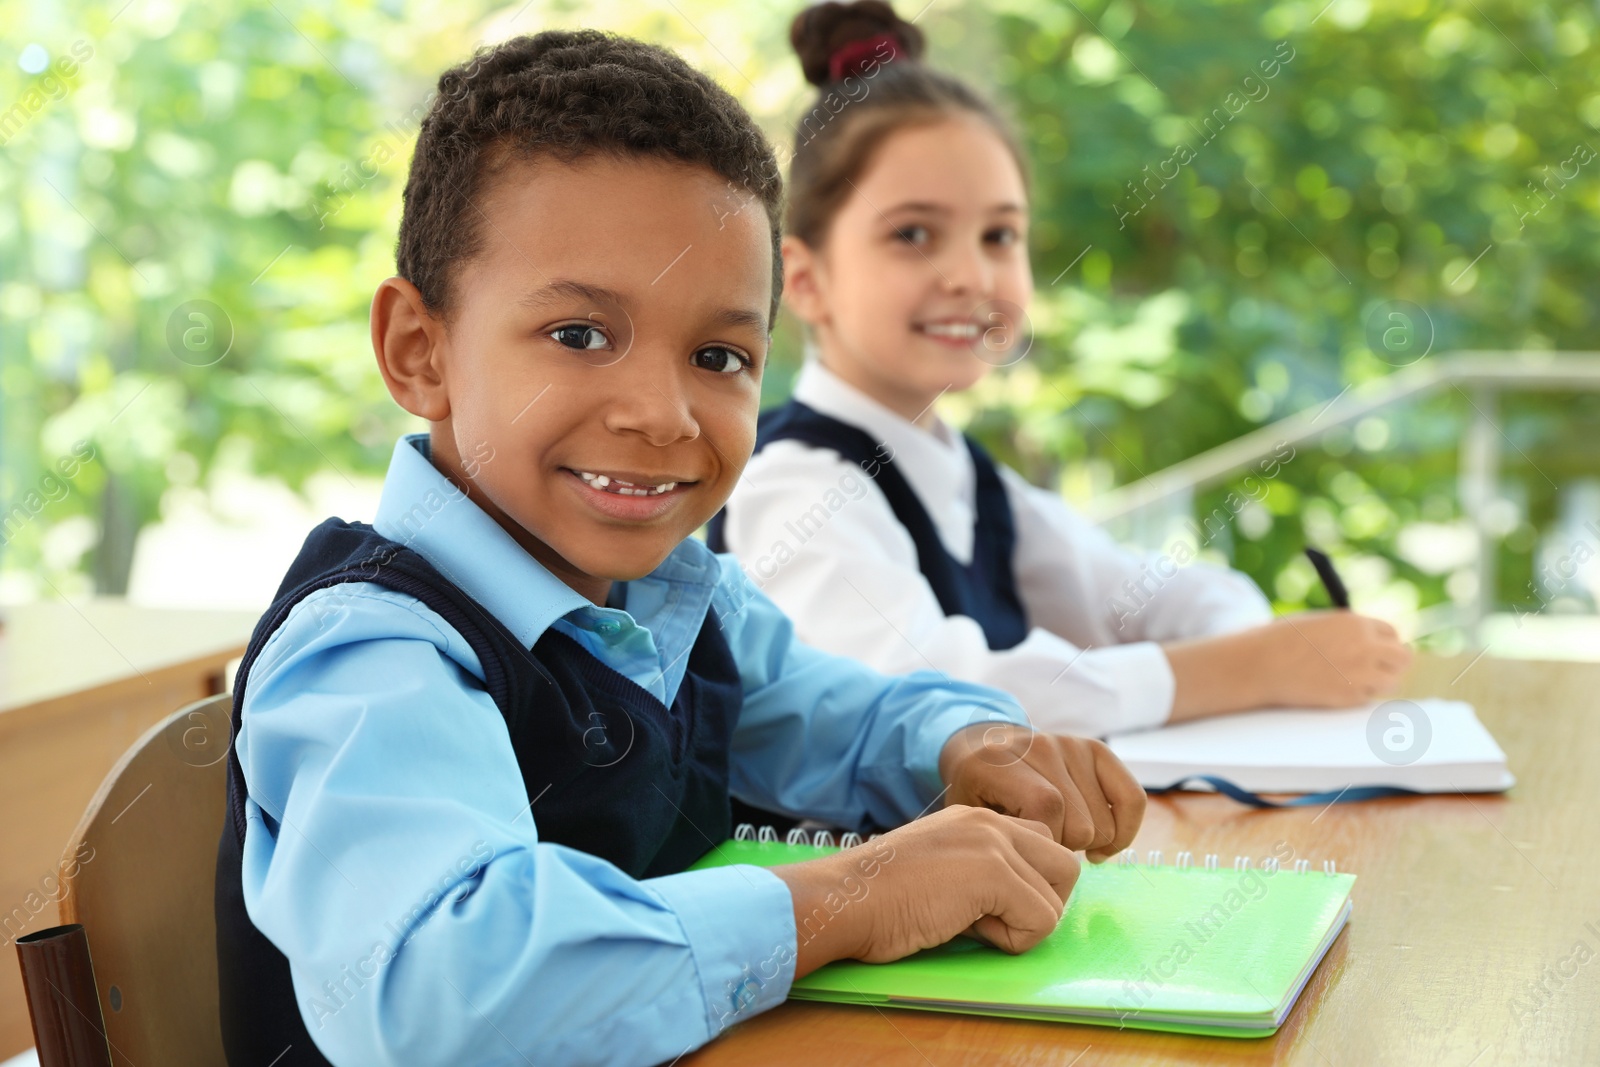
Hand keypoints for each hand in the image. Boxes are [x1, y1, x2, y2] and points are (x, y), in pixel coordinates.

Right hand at [771, 806, 1078, 975]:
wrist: (845, 898)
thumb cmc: (880, 898)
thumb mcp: (940, 869)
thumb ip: (981, 870)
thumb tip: (1023, 902)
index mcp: (977, 818)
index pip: (1041, 845)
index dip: (1027, 885)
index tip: (988, 907)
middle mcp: (991, 822)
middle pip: (1064, 865)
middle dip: (1040, 903)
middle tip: (992, 919)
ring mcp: (994, 844)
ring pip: (1056, 898)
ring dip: (1022, 924)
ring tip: (972, 923)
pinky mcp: (993, 873)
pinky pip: (1041, 920)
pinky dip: (1011, 940)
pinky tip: (966, 929)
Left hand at [937, 723, 1145, 861]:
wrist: (982, 751)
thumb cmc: (976, 798)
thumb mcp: (968, 822)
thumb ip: (993, 846)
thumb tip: (1030, 885)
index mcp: (999, 761)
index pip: (1047, 807)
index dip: (1046, 844)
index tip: (1029, 854)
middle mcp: (1039, 745)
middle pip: (1080, 823)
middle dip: (1062, 851)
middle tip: (1040, 847)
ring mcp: (1070, 744)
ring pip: (1103, 822)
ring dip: (1086, 844)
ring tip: (1060, 839)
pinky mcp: (1096, 749)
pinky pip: (1132, 798)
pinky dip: (1124, 831)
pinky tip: (1099, 846)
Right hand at [1166, 611, 1411, 720]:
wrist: (1261, 664)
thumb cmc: (1282, 640)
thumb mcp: (1319, 623)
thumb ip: (1348, 630)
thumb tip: (1370, 640)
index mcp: (1356, 623)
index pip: (1392, 633)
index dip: (1384, 643)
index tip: (1377, 651)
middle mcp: (1365, 646)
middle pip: (1403, 657)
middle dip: (1392, 663)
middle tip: (1378, 669)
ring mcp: (1361, 673)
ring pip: (1392, 681)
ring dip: (1378, 682)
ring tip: (1355, 681)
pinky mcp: (1350, 696)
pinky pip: (1369, 698)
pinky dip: (1359, 696)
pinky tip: (1336, 688)